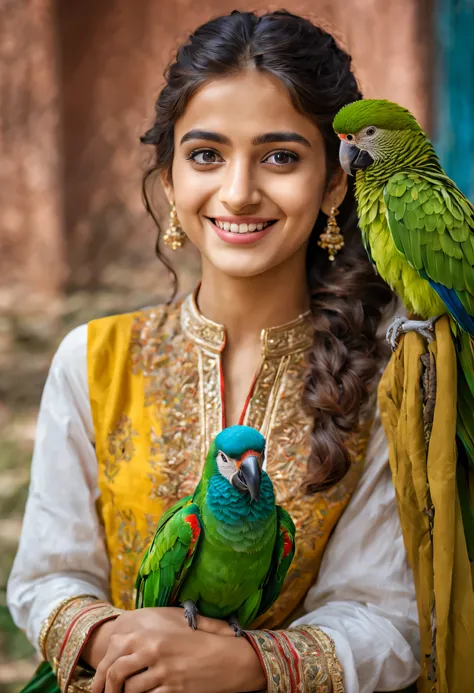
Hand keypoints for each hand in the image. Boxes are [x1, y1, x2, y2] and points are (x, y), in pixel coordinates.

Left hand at [88, 607, 264, 692]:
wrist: (230, 657)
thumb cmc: (203, 639)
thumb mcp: (175, 626)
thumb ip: (149, 633)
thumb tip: (123, 640)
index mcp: (150, 633)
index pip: (114, 651)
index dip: (102, 670)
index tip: (99, 682)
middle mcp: (152, 650)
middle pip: (116, 673)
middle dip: (108, 688)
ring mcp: (162, 671)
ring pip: (131, 690)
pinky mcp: (173, 688)